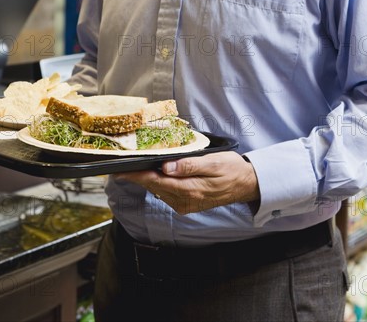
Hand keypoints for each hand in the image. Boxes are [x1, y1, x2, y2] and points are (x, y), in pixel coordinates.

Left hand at [117, 151, 259, 213]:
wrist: (246, 184)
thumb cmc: (231, 169)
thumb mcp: (213, 162)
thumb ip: (189, 166)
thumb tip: (166, 167)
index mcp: (190, 189)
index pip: (156, 181)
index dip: (136, 175)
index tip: (120, 171)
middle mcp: (185, 200)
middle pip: (153, 186)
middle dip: (137, 176)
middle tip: (120, 166)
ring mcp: (185, 204)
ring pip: (158, 190)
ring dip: (146, 180)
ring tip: (133, 168)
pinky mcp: (186, 204)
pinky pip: (166, 193)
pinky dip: (157, 183)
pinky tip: (154, 174)